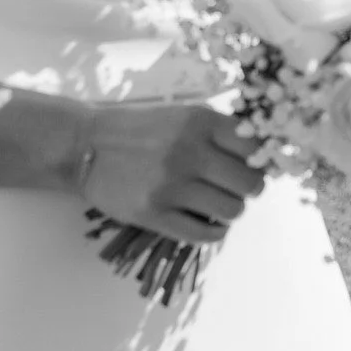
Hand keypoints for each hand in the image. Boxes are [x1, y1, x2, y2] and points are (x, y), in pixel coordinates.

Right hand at [76, 101, 266, 243]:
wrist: (84, 145)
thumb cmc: (141, 130)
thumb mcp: (183, 116)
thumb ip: (221, 132)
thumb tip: (266, 156)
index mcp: (200, 122)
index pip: (257, 149)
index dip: (261, 161)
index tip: (253, 166)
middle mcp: (189, 152)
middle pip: (251, 184)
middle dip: (249, 189)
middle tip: (235, 187)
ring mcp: (170, 185)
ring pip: (233, 211)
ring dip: (231, 210)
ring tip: (217, 203)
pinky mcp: (153, 214)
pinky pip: (205, 234)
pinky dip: (215, 232)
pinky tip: (207, 221)